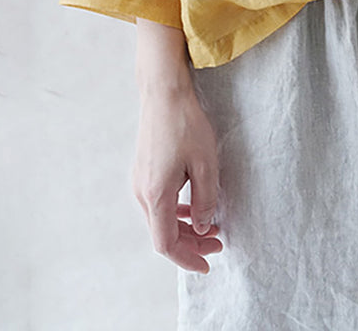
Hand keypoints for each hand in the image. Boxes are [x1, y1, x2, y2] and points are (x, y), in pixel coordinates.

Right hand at [131, 85, 223, 273]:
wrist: (164, 93)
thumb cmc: (185, 125)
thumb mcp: (206, 164)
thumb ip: (205, 200)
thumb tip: (204, 226)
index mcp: (156, 195)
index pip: (166, 243)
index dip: (187, 258)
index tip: (207, 264)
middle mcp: (142, 192)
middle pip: (162, 233)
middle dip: (190, 244)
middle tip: (218, 244)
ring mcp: (139, 181)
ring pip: (159, 219)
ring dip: (184, 228)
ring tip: (210, 228)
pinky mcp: (143, 171)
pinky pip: (157, 203)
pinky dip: (175, 212)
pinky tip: (192, 207)